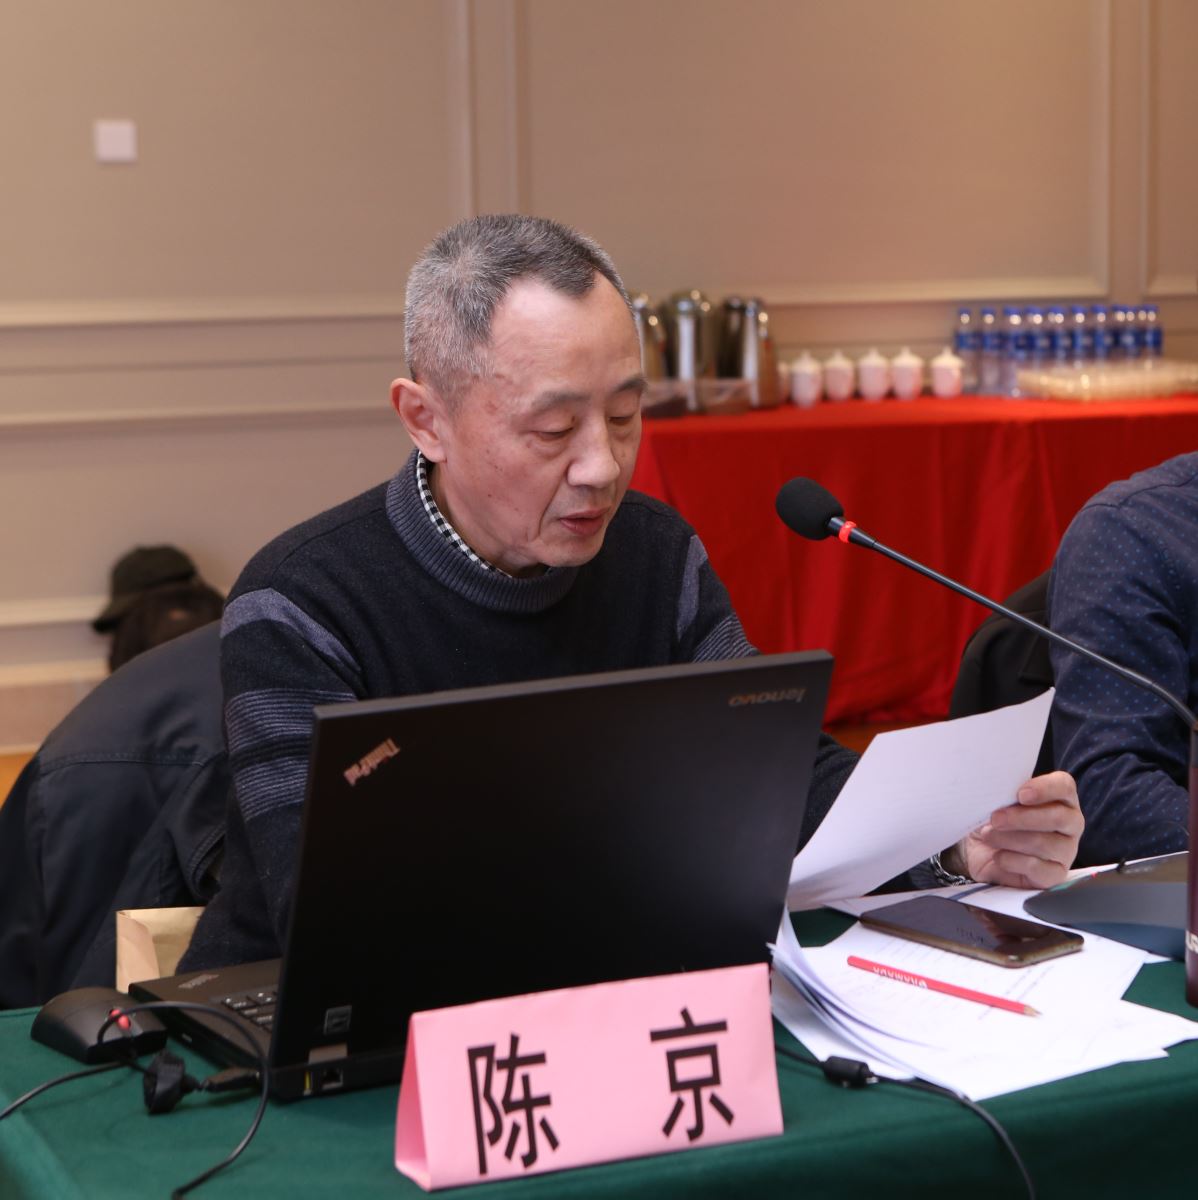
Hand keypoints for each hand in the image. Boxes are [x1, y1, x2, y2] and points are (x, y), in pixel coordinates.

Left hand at [951, 771, 1083, 888]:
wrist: (980, 851)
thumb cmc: (995, 819)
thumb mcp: (997, 802)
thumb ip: (1006, 793)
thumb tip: (1001, 791)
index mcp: (1060, 798)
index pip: (1064, 786)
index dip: (1045, 788)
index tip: (1021, 794)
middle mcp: (1069, 824)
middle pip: (1060, 817)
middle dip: (1022, 817)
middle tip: (995, 819)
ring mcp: (1066, 851)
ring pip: (1045, 843)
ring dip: (1009, 839)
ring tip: (988, 835)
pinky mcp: (1054, 875)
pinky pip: (1038, 868)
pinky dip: (1011, 860)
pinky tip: (998, 856)